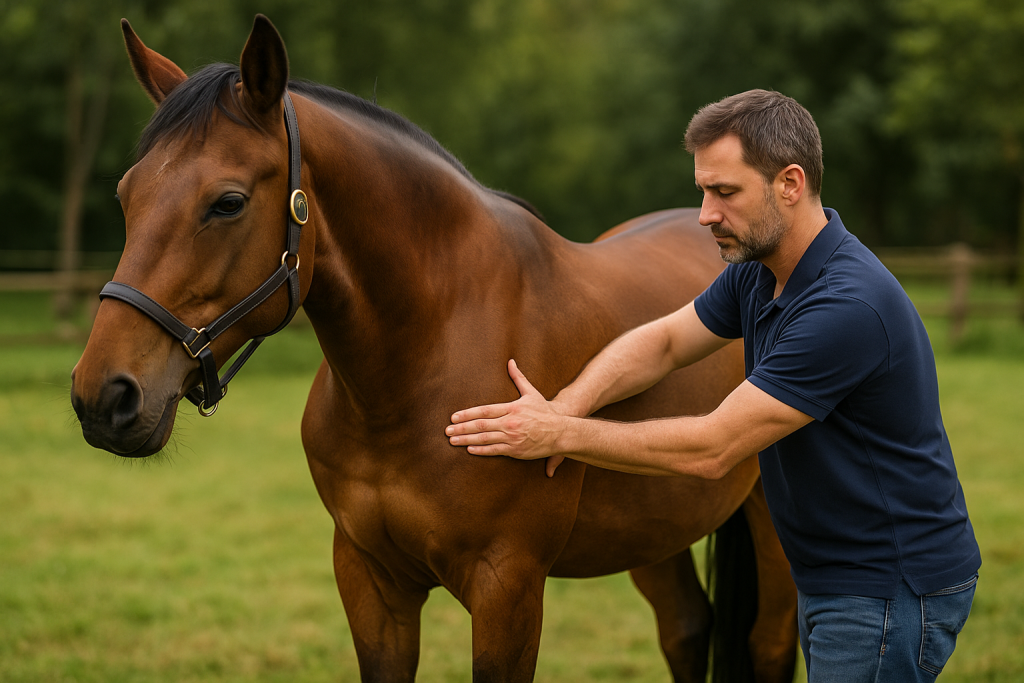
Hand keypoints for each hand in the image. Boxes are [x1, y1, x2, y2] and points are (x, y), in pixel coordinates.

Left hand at [447, 359, 569, 475]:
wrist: (561, 431)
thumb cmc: (544, 412)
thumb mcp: (531, 393)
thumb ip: (518, 377)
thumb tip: (510, 361)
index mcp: (512, 408)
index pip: (484, 410)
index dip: (467, 414)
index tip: (454, 417)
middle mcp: (510, 422)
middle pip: (480, 425)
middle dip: (462, 428)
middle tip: (447, 430)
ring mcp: (512, 437)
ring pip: (484, 439)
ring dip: (466, 440)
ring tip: (453, 440)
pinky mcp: (516, 450)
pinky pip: (495, 450)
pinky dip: (481, 450)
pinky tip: (470, 449)